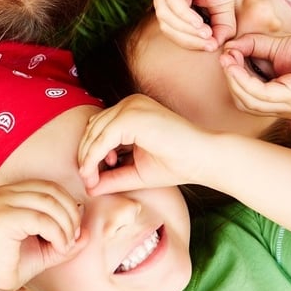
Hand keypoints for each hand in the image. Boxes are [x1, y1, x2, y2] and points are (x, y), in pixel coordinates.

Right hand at [0, 180, 84, 290]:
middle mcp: (2, 192)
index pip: (49, 187)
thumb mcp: (45, 248)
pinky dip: (57, 234)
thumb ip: (66, 238)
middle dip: (70, 215)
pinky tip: (57, 248)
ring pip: (49, 203)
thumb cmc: (12, 266)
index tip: (74, 231)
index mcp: (10, 193)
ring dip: (65, 226)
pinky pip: (41, 219)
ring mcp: (0, 202)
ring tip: (64, 246)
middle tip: (73, 239)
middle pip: (52, 191)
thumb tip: (88, 232)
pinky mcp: (1, 217)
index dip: (68, 206)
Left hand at [78, 95, 210, 193]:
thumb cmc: (177, 165)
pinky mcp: (132, 115)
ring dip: (87, 157)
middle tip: (88, 180)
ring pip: (94, 131)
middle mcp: (130, 103)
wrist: (204, 159)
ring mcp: (131, 106)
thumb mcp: (136, 171)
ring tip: (91, 179)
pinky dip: (93, 156)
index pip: (99, 127)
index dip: (90, 151)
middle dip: (86, 154)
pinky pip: (102, 137)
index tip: (91, 177)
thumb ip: (112, 176)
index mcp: (132, 111)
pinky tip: (94, 173)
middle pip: (93, 127)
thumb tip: (88, 187)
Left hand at [153, 0, 250, 50]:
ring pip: (166, 15)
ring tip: (207, 35)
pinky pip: (172, 0)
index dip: (189, 42)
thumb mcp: (223, 5)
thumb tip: (218, 46)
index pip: (172, 27)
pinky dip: (185, 16)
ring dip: (187, 31)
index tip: (210, 47)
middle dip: (187, 40)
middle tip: (208, 44)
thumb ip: (220, 26)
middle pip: (166, 24)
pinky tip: (200, 24)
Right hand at [221, 32, 290, 118]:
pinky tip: (238, 63)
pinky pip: (260, 93)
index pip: (246, 98)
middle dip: (230, 80)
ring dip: (233, 79)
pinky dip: (244, 79)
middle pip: (243, 102)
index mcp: (281, 101)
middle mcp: (285, 109)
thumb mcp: (276, 47)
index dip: (232, 78)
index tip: (226, 55)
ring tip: (228, 58)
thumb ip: (253, 46)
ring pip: (248, 101)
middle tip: (224, 57)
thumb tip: (229, 47)